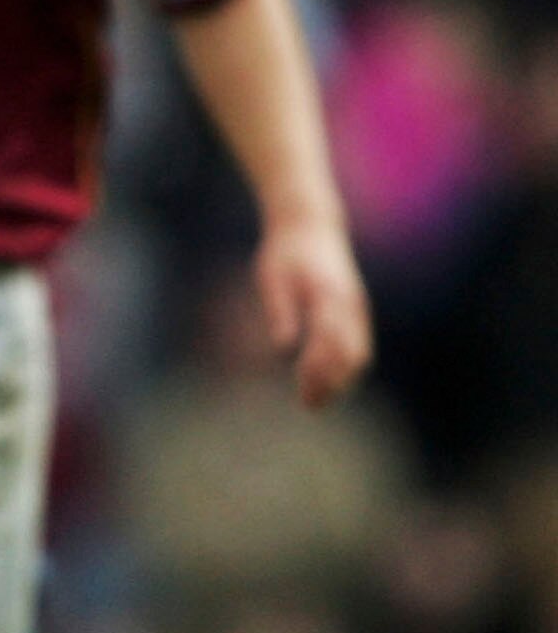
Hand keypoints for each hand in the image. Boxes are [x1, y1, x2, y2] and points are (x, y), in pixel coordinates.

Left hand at [256, 211, 370, 408]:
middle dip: (333, 383)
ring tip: (317, 401)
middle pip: (350, 354)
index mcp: (328, 296)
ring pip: (359, 352)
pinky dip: (347, 367)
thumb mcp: (273, 278)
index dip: (318, 372)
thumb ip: (280, 310)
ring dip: (342, 380)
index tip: (304, 394)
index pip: (328, 342)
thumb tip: (282, 347)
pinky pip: (359, 344)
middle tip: (310, 406)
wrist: (311, 226)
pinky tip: (328, 382)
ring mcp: (358, 307)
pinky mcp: (357, 310)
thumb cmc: (286, 253)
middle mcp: (350, 304)